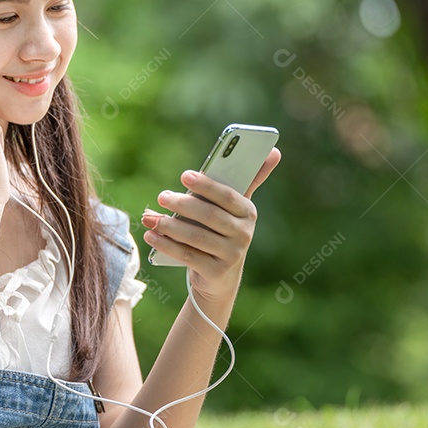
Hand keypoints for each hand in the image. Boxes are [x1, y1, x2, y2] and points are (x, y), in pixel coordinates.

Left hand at [142, 147, 280, 302]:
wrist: (220, 275)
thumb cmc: (221, 229)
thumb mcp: (232, 207)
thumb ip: (248, 179)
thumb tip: (276, 151)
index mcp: (248, 212)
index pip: (228, 196)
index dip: (207, 186)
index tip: (185, 176)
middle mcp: (244, 234)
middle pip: (210, 216)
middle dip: (183, 205)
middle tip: (162, 196)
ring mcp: (232, 255)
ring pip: (197, 237)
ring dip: (171, 226)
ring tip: (152, 218)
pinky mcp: (216, 272)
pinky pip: (188, 256)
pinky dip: (167, 245)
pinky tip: (151, 236)